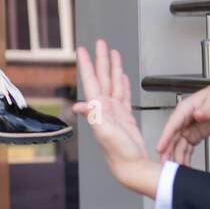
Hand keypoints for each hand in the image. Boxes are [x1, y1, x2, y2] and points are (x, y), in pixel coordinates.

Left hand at [72, 39, 159, 196]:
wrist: (130, 165)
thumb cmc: (118, 152)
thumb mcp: (104, 132)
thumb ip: (93, 117)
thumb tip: (78, 106)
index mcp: (99, 108)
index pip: (92, 80)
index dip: (87, 64)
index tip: (82, 50)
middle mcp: (105, 107)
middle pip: (103, 77)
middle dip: (101, 59)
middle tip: (100, 43)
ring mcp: (115, 111)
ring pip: (114, 82)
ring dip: (113, 68)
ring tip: (112, 53)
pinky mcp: (125, 116)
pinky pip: (123, 94)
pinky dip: (123, 83)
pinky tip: (122, 76)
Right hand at [155, 78, 209, 166]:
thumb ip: (206, 108)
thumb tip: (198, 114)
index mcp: (185, 109)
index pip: (172, 124)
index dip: (165, 137)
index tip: (160, 148)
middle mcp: (183, 120)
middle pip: (172, 137)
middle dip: (168, 151)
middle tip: (166, 164)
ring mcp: (188, 128)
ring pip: (178, 145)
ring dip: (176, 156)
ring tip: (176, 168)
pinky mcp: (194, 135)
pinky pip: (186, 148)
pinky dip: (185, 157)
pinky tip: (185, 165)